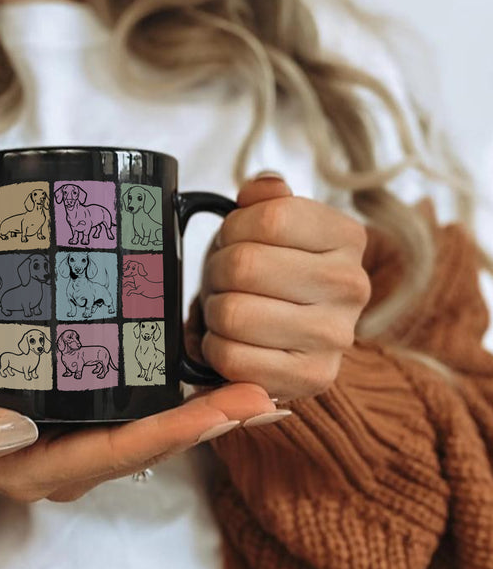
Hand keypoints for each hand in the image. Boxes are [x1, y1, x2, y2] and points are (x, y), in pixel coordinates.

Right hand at [0, 367, 277, 502]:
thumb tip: (16, 431)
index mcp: (42, 469)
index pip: (121, 453)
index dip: (177, 432)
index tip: (228, 410)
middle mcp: (71, 460)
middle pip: (154, 445)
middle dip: (211, 422)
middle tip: (268, 398)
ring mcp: (76, 439)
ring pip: (153, 428)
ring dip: (206, 411)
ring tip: (261, 391)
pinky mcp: (76, 412)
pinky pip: (136, 408)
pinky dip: (175, 394)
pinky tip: (207, 373)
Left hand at [198, 172, 371, 403]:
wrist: (277, 336)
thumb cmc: (266, 273)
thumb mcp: (267, 224)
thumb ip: (265, 198)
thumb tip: (261, 189)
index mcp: (347, 237)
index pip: (271, 217)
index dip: (234, 228)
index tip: (236, 240)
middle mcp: (353, 286)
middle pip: (244, 265)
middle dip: (217, 271)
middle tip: (225, 280)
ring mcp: (336, 337)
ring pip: (233, 313)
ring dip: (214, 311)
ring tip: (230, 309)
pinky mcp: (313, 379)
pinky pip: (231, 357)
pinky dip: (215, 348)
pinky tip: (232, 341)